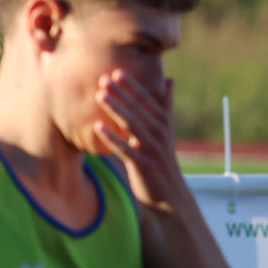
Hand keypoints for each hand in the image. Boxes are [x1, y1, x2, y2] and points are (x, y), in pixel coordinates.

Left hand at [90, 67, 184, 210]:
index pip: (147, 100)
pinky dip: (112, 137)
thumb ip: (165, 106)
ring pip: (132, 125)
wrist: (170, 195)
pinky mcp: (143, 165)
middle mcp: (160, 133)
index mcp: (164, 124)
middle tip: (104, 77)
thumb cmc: (162, 159)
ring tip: (99, 95)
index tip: (116, 72)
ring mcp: (151, 149)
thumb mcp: (166, 131)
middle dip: (122, 93)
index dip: (132, 87)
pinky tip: (97, 127)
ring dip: (115, 109)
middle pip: (138, 109)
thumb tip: (170, 80)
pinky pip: (125, 149)